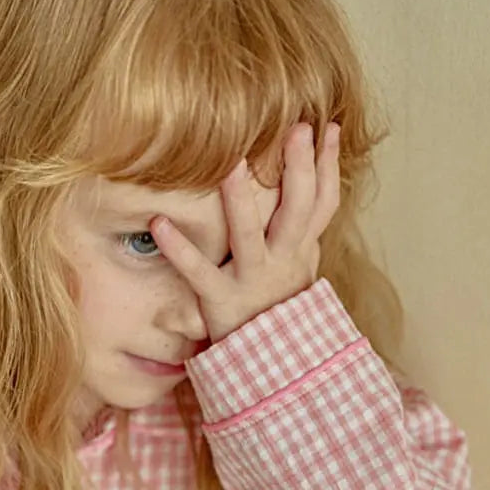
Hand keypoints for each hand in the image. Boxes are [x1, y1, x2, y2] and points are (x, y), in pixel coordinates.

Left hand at [149, 121, 340, 343]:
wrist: (271, 363)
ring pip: (250, 236)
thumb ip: (305, 222)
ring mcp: (253, 279)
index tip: (330, 126)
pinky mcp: (221, 301)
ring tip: (230, 162)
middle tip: (295, 128)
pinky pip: (199, 272)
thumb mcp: (301, 261)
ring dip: (240, 200)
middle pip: (297, 209)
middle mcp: (283, 260)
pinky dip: (179, 250)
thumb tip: (318, 172)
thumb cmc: (279, 302)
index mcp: (301, 248)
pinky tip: (159, 224)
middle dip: (298, 168)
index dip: (329, 165)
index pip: (323, 202)